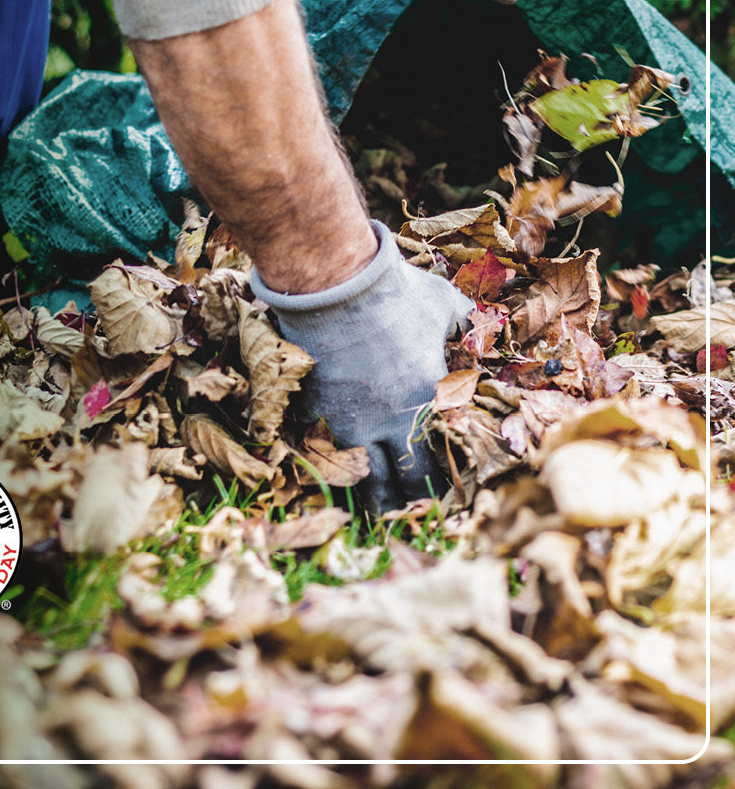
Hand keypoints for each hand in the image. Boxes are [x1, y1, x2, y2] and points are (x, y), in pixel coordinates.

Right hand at [251, 220, 469, 514]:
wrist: (334, 283)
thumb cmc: (397, 293)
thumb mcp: (445, 305)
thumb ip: (464, 324)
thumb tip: (480, 328)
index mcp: (424, 406)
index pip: (434, 472)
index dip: (438, 491)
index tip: (441, 498)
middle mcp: (385, 424)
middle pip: (394, 486)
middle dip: (402, 502)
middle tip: (406, 508)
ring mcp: (343, 420)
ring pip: (356, 476)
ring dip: (366, 490)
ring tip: (371, 502)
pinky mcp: (311, 407)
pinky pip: (319, 443)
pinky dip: (328, 454)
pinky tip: (332, 458)